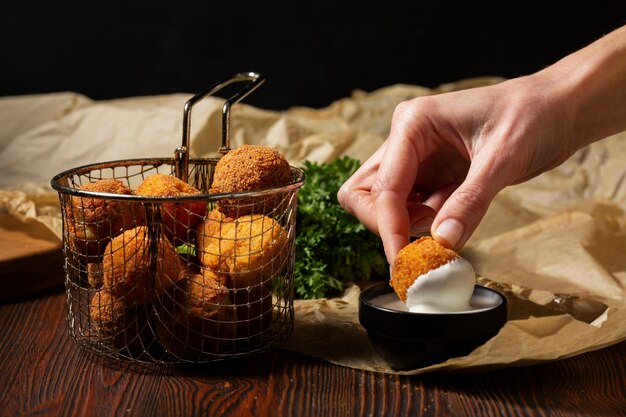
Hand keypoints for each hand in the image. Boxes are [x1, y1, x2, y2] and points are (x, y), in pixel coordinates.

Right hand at [338, 75, 573, 263]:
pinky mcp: (430, 175)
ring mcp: (416, 159)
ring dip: (406, 225)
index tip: (404, 261)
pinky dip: (425, 224)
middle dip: (384, 223)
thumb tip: (443, 243)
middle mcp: (406, 140)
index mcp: (413, 124)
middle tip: (419, 242)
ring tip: (450, 223)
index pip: (383, 186)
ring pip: (383, 203)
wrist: (558, 109)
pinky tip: (454, 219)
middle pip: (363, 193)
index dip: (389, 227)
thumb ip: (470, 201)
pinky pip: (411, 208)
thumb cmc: (533, 115)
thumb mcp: (504, 158)